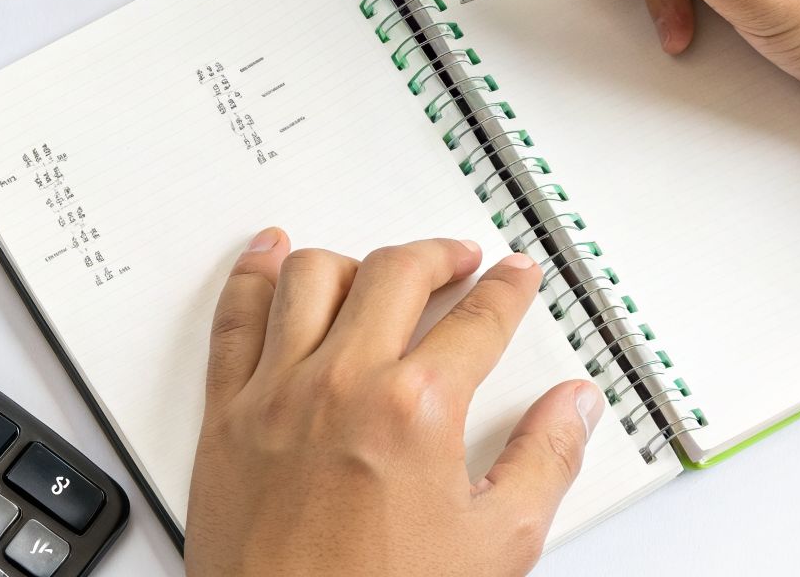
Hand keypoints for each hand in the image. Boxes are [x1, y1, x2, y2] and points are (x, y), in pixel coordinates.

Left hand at [186, 227, 604, 576]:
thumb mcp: (497, 545)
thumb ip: (545, 460)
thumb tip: (573, 407)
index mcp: (415, 409)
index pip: (478, 318)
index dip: (507, 289)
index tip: (514, 278)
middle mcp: (342, 383)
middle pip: (397, 273)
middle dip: (439, 255)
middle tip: (459, 260)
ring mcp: (277, 394)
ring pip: (313, 277)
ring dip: (356, 260)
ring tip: (379, 268)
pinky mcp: (226, 416)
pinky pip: (235, 318)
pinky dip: (253, 274)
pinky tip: (269, 256)